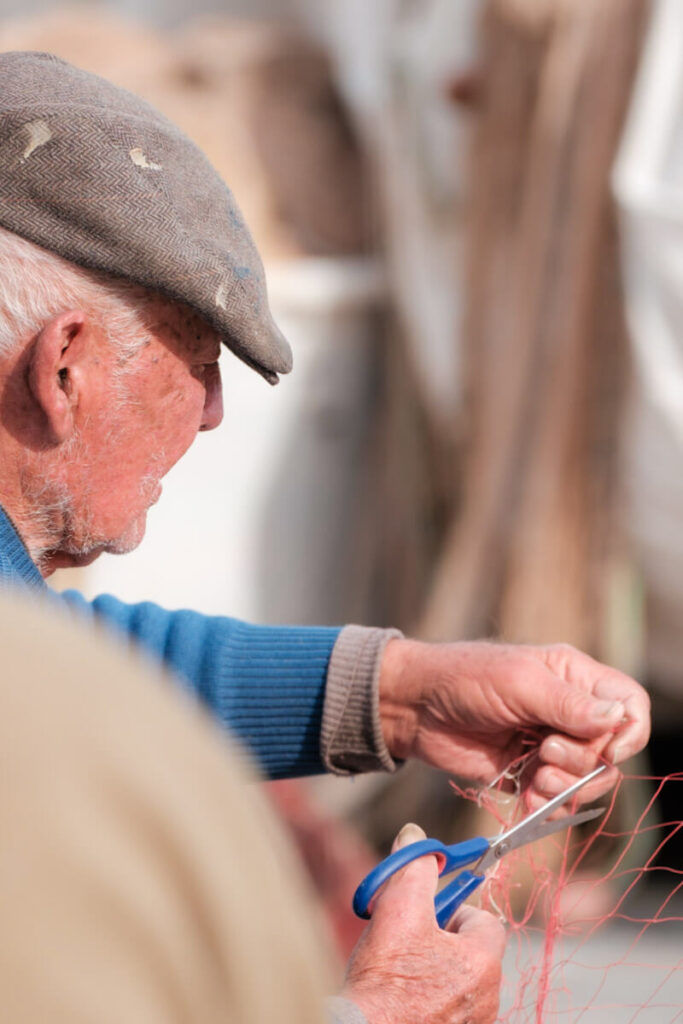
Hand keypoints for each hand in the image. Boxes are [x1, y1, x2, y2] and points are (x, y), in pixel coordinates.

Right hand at [343, 823, 504, 1023]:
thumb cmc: (383, 983)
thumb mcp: (397, 909)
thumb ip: (414, 868)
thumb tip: (416, 837)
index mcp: (481, 962)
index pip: (485, 921)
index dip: (454, 910)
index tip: (428, 913)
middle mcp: (487, 999)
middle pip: (472, 952)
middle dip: (442, 941)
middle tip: (409, 940)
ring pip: (460, 983)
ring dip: (437, 971)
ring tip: (402, 971)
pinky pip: (451, 1010)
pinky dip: (432, 1000)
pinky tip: (404, 998)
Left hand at [378, 639, 649, 807]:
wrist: (415, 707)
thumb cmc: (464, 678)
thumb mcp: (519, 683)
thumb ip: (567, 704)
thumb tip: (618, 719)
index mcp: (574, 678)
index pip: (629, 704)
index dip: (629, 731)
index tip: (608, 749)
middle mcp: (568, 712)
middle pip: (610, 752)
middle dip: (583, 763)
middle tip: (544, 753)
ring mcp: (548, 745)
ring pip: (586, 781)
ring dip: (565, 789)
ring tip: (534, 780)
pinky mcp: (527, 773)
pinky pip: (556, 800)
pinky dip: (547, 806)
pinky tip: (526, 799)